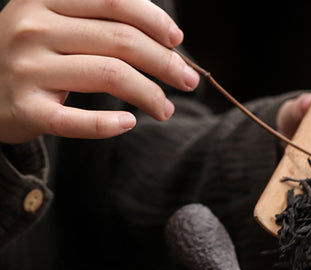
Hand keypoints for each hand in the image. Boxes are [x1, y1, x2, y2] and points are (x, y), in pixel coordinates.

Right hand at [0, 0, 199, 142]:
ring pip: (108, 75)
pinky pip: (76, 121)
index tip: (178, 41)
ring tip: (167, 109)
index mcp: (43, 0)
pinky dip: (108, 124)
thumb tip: (164, 37)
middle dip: (165, 62)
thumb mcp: (52, 21)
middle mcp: (33, 28)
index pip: (113, 0)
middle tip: (189, 81)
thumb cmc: (32, 56)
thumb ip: (96, 19)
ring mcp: (29, 70)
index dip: (153, 20)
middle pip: (119, 40)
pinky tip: (130, 123)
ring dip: (150, 94)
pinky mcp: (28, 110)